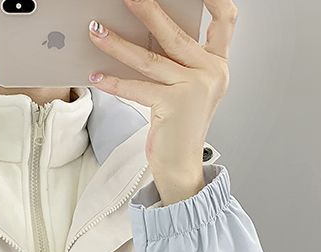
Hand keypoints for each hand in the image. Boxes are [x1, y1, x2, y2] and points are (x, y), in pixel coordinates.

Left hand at [87, 0, 237, 204]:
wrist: (181, 166)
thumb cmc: (179, 127)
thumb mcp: (187, 88)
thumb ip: (178, 60)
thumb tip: (142, 30)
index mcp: (218, 65)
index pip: (225, 19)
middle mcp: (211, 74)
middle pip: (175, 33)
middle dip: (147, 9)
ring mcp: (194, 89)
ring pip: (149, 59)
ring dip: (118, 44)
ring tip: (96, 30)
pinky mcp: (174, 106)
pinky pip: (137, 87)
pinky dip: (113, 82)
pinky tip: (96, 75)